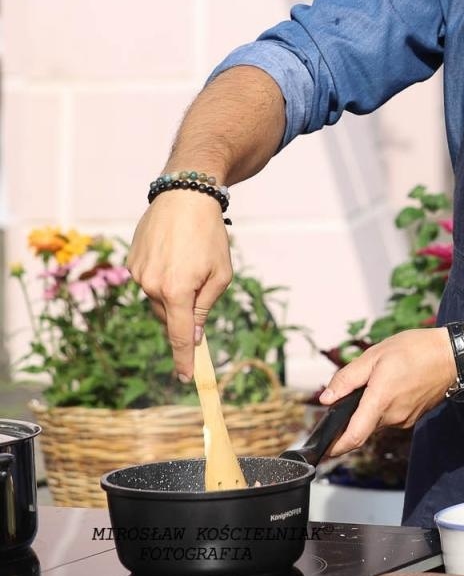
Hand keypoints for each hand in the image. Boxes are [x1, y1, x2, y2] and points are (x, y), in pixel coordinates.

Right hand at [128, 189, 233, 380]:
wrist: (184, 197)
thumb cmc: (209, 236)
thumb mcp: (220, 273)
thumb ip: (205, 307)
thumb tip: (194, 335)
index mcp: (177, 291)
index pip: (179, 335)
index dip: (184, 358)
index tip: (186, 378)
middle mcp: (151, 287)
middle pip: (170, 316)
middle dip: (185, 310)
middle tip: (201, 281)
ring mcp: (137, 275)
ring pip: (159, 298)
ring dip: (174, 291)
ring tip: (188, 260)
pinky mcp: (131, 263)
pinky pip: (149, 281)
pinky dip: (163, 275)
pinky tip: (174, 253)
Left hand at [319, 327, 456, 456]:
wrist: (455, 356)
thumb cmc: (418, 351)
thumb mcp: (376, 355)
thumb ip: (347, 378)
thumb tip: (327, 398)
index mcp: (380, 401)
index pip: (353, 437)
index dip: (335, 448)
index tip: (323, 451)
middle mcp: (393, 416)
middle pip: (363, 424)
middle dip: (355, 411)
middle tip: (361, 385)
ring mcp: (405, 418)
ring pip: (378, 419)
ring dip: (372, 406)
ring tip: (383, 378)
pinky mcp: (413, 416)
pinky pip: (392, 415)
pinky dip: (386, 404)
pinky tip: (396, 383)